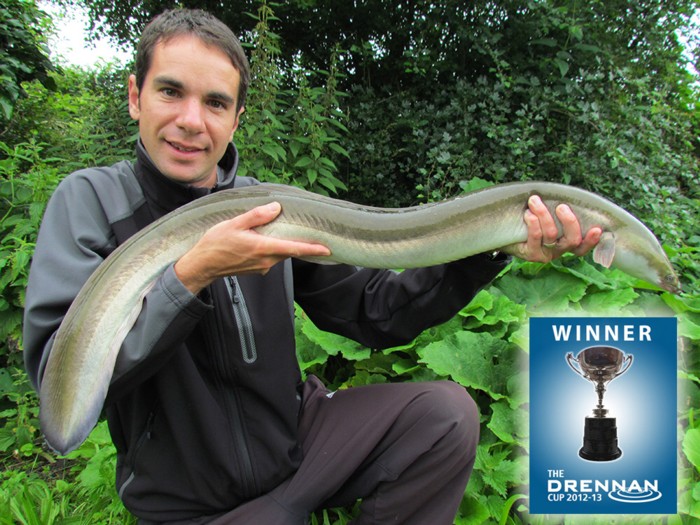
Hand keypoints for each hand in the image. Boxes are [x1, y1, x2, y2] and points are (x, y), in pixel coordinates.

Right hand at [174, 202, 330, 293]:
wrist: (202, 265)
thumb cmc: (215, 244)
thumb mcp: (234, 224)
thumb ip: (257, 216)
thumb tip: (276, 208)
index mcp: (262, 248)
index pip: (294, 249)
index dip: (312, 249)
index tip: (327, 249)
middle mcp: (265, 261)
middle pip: (289, 251)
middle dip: (302, 244)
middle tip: (313, 234)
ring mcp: (261, 267)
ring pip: (280, 254)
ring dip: (285, 244)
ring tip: (286, 230)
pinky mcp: (256, 269)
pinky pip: (271, 257)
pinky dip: (274, 248)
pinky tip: (267, 239)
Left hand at [502, 195, 601, 261]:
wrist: (503, 234)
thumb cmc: (529, 221)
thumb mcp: (546, 216)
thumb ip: (557, 211)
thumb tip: (565, 194)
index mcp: (567, 243)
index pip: (583, 245)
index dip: (592, 240)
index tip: (597, 229)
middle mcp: (559, 251)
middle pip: (572, 241)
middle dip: (569, 222)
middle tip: (561, 206)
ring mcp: (545, 254)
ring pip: (551, 235)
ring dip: (544, 214)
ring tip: (534, 201)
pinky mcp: (531, 254)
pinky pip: (535, 237)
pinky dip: (533, 222)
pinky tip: (528, 213)